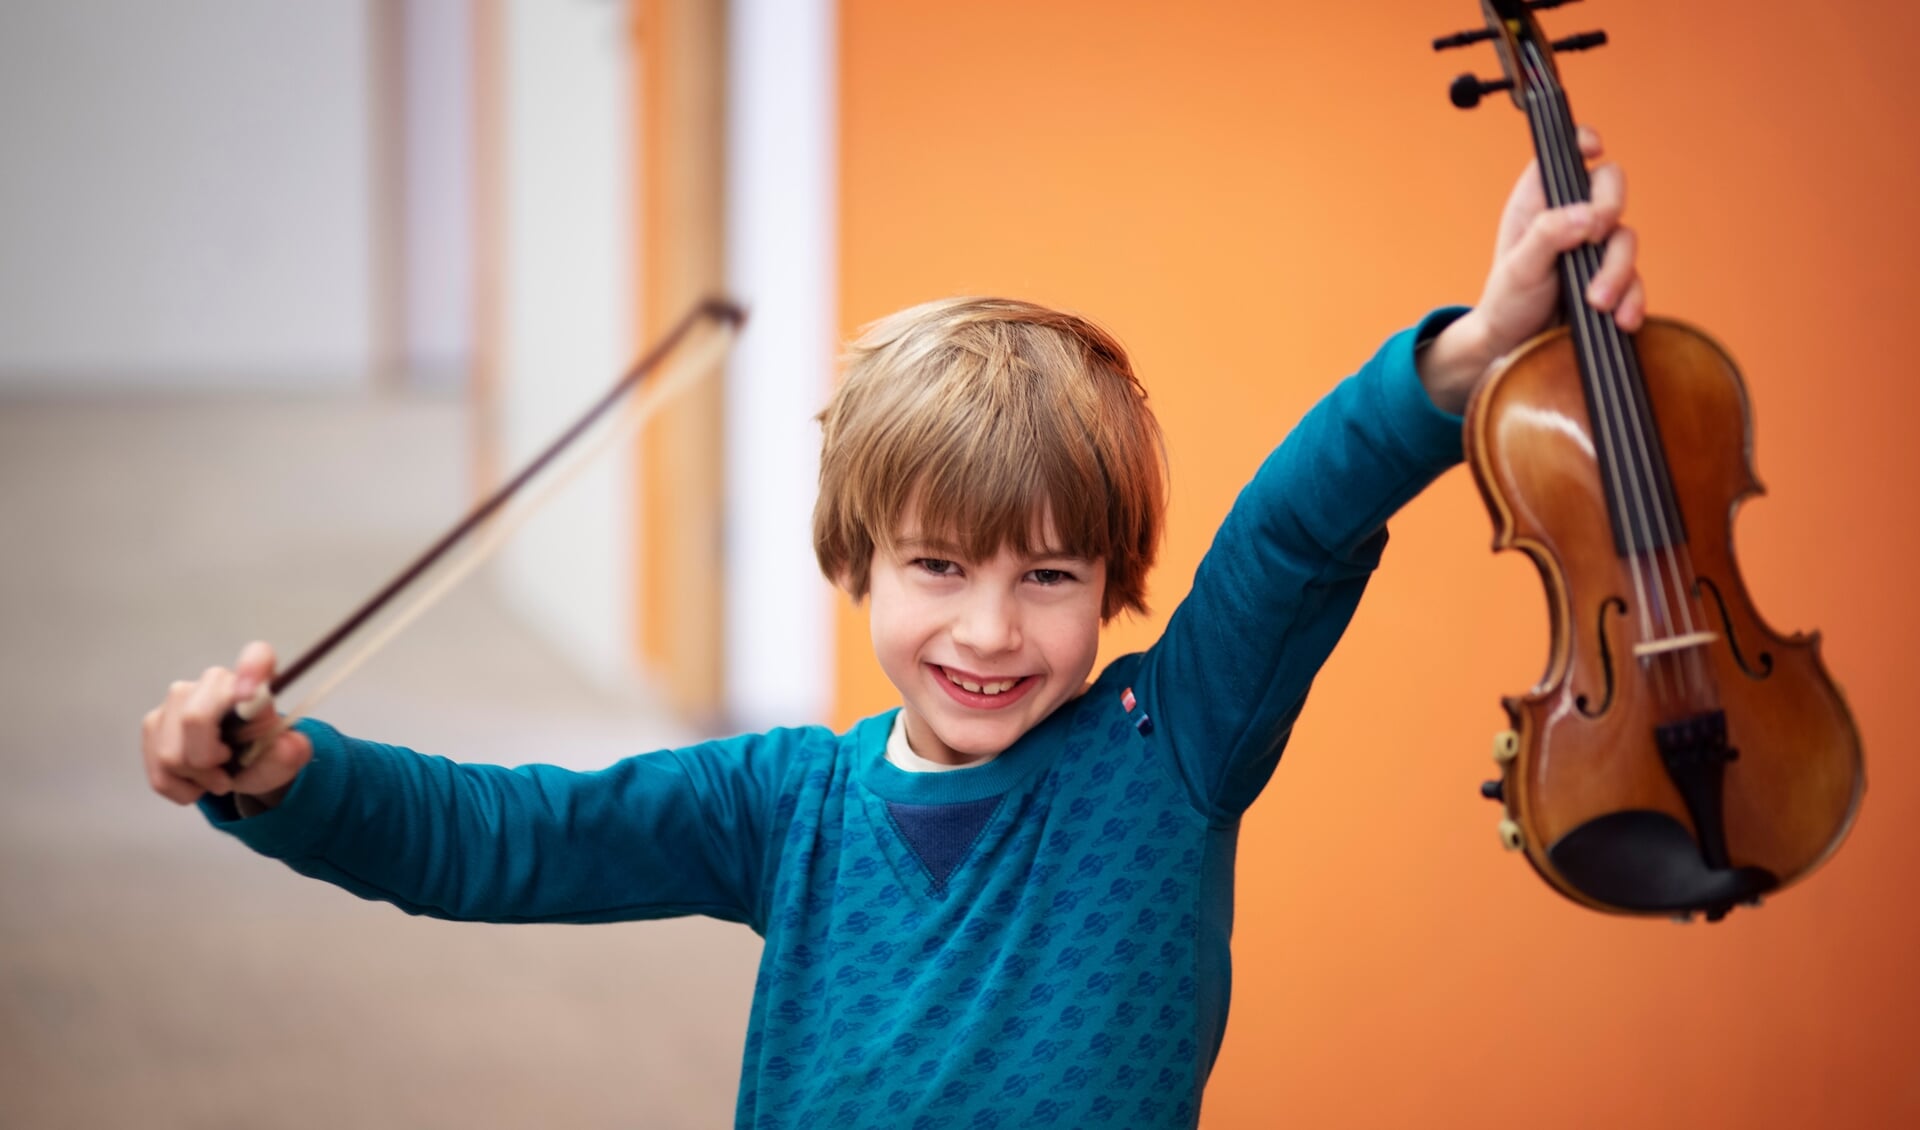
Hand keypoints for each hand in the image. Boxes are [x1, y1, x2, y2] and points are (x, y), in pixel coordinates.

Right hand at [140, 641, 311, 809]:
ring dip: (197, 779)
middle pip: (194, 719)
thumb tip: (292, 745)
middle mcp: (212, 682)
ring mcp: (176, 701)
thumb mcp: (285, 757)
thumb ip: (292, 752)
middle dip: (208, 760)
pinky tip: (197, 782)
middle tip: (227, 772)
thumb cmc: (264, 754)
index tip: (252, 692)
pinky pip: (159, 772)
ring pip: (171, 754)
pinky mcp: (153, 724)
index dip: (253, 669)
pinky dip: (181, 789)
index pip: (258, 656)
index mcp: (255, 681)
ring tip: (217, 776)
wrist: (242, 769)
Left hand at [1419, 125, 1643, 413]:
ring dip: (1617, 270)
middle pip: (1610, 188)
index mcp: (1539, 203)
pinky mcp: (1610, 278)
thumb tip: (1587, 216)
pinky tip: (1621, 318)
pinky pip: (1635, 280)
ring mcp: (1593, 247)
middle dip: (1610, 209)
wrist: (1514, 348)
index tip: (1592, 149)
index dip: (1582, 142)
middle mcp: (1570, 217)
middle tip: (1594, 238)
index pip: (1565, 156)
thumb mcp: (1518, 267)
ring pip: (1626, 238)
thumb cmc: (1506, 301)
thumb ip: (1548, 236)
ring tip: (1596, 302)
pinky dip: (1632, 298)